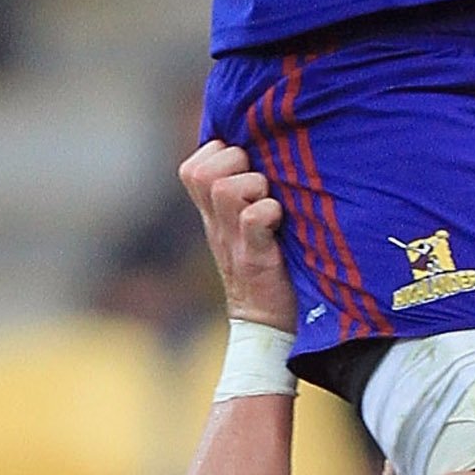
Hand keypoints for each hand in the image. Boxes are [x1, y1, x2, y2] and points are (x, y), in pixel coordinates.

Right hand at [179, 143, 295, 330]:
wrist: (265, 323)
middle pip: (201, 171)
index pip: (194, 165)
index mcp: (212, 213)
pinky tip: (280, 222)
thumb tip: (268, 151)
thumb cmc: (268, 264)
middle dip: (236, 164)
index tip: (247, 170)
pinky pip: (252, 218)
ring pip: (225, 189)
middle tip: (259, 185)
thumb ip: (246, 192)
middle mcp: (215, 224)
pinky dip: (270, 212)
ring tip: (270, 201)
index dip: (222, 154)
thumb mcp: (246, 226)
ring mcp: (231, 241)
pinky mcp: (254, 258)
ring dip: (254, 186)